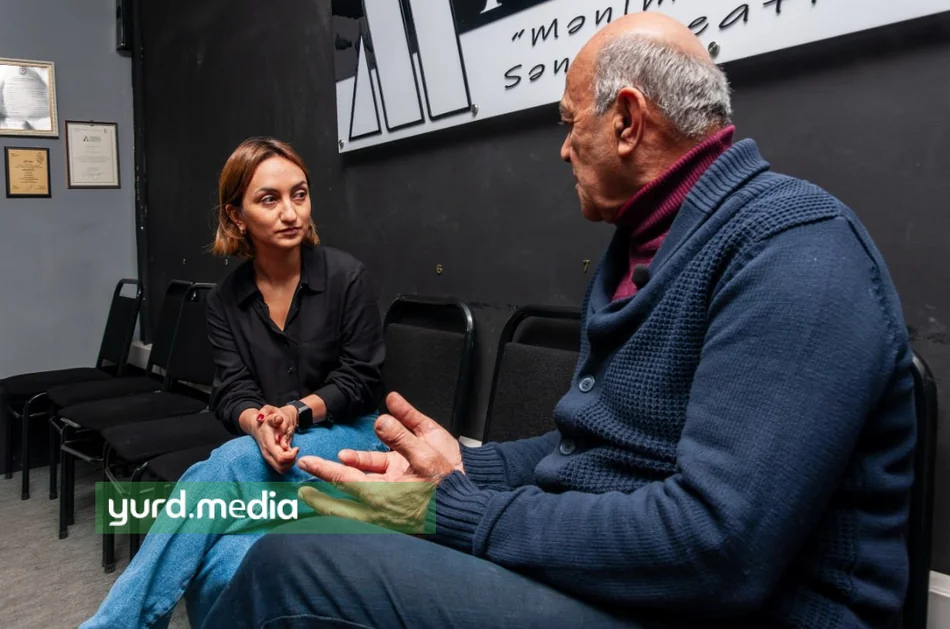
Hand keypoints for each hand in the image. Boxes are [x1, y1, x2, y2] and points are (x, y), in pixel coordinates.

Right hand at [250, 409, 298, 474]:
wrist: (258, 425)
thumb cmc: (266, 419)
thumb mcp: (270, 413)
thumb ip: (274, 417)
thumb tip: (278, 419)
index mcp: (268, 444)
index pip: (281, 458)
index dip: (291, 455)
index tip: (296, 447)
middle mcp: (267, 453)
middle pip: (281, 467)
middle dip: (292, 461)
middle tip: (295, 450)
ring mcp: (269, 457)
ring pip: (282, 470)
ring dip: (290, 463)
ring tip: (293, 452)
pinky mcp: (271, 459)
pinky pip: (281, 468)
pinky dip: (288, 463)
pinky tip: (290, 453)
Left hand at [296, 393, 462, 532]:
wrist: (466, 507)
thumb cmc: (448, 483)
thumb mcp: (427, 453)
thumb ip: (402, 434)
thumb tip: (380, 418)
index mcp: (384, 491)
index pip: (346, 478)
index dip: (325, 470)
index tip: (307, 463)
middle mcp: (382, 499)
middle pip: (345, 487)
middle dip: (324, 478)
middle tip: (304, 469)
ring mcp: (389, 499)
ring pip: (358, 489)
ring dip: (339, 482)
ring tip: (323, 475)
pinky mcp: (398, 497)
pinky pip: (372, 492)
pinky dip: (356, 490)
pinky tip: (345, 482)